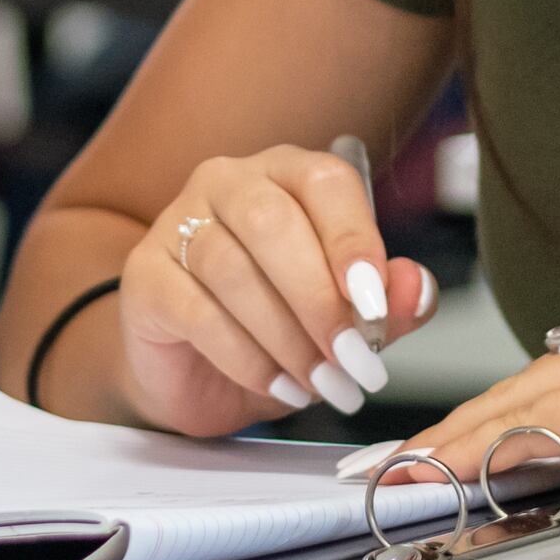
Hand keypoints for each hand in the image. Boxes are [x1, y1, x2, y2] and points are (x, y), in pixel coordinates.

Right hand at [107, 146, 437, 433]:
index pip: (324, 182)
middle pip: (271, 222)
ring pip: (232, 269)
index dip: (354, 239)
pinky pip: (197, 312)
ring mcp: (176, 225)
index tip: (375, 305)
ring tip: (321, 383)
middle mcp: (227, 184)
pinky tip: (278, 386)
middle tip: (353, 360)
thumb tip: (414, 288)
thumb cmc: (273, 328)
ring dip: (286, 337)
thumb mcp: (341, 321)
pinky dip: (246, 357)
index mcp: (285, 174)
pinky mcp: (145, 276)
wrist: (193, 371)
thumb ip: (384, 303)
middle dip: (319, 299)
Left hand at [387, 298, 559, 536]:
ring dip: (450, 447)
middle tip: (386, 467)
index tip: (432, 455)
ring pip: (516, 405)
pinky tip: (446, 478)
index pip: (545, 387)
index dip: (482, 425)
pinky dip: (482, 455)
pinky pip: (535, 427)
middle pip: (517, 390)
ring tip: (399, 480)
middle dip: (447, 433)